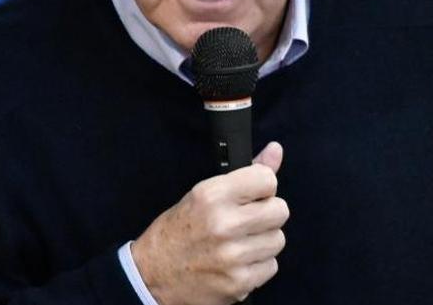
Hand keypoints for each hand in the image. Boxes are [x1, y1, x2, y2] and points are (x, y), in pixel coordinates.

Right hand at [131, 142, 287, 304]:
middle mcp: (224, 224)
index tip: (252, 195)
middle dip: (267, 214)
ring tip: (240, 242)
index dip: (262, 187)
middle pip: (280, 211)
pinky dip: (258, 265)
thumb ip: (245, 173)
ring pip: (278, 240)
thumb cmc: (179, 230)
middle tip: (247, 220)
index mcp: (212, 195)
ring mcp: (232, 256)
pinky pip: (271, 266)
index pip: (267, 179)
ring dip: (263, 241)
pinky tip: (238, 262)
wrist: (152, 275)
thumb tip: (276, 150)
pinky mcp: (239, 282)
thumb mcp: (204, 193)